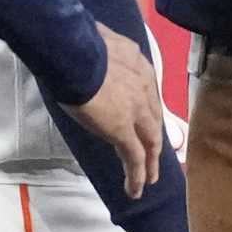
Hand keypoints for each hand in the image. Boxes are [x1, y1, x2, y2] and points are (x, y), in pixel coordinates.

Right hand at [63, 25, 163, 197]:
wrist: (76, 54)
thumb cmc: (77, 44)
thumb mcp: (97, 41)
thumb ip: (101, 49)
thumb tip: (92, 44)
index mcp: (138, 64)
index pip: (148, 91)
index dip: (148, 108)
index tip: (145, 118)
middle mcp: (144, 87)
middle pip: (154, 118)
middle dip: (155, 137)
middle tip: (155, 153)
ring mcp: (136, 111)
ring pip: (151, 142)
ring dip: (151, 162)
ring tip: (149, 179)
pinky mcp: (124, 131)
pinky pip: (135, 158)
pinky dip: (137, 176)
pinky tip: (135, 189)